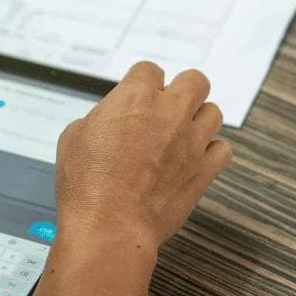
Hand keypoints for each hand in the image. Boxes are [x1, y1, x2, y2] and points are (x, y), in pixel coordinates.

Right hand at [54, 62, 231, 250]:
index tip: (138, 96)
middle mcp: (170, 113)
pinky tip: (194, 159)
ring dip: (199, 119)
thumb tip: (105, 123)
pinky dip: (211, 151)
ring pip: (214, 113)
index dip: (142, 83)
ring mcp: (191, 141)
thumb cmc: (87, 185)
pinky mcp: (204, 171)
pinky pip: (223, 149)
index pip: (150, 70)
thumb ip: (98, 120)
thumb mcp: (72, 138)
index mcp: (135, 98)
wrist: (110, 225)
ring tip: (182, 135)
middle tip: (168, 108)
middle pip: (195, 80)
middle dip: (183, 90)